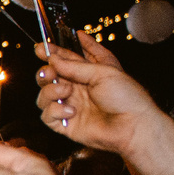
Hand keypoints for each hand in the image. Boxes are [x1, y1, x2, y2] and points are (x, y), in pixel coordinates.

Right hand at [33, 31, 159, 153]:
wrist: (133, 126)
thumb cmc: (126, 97)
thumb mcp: (103, 72)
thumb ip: (75, 66)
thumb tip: (53, 60)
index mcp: (89, 72)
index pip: (65, 59)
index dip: (52, 52)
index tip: (40, 48)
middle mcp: (77, 88)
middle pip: (49, 77)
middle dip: (46, 72)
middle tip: (50, 72)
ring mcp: (70, 105)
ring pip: (44, 95)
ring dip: (50, 91)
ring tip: (66, 91)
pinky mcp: (66, 124)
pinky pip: (47, 116)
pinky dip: (55, 111)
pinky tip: (71, 111)